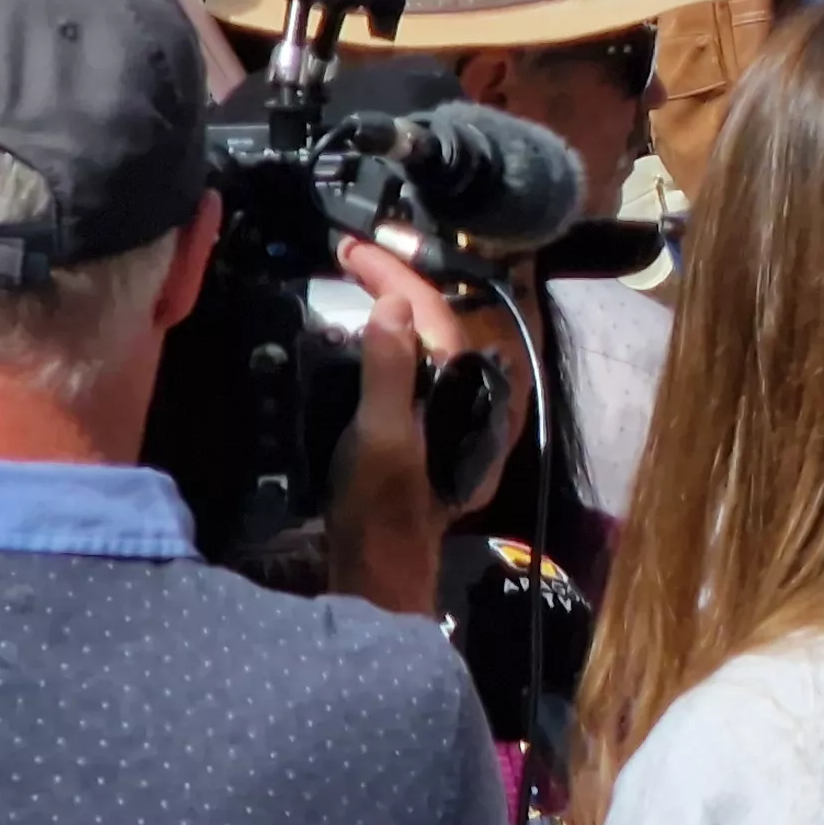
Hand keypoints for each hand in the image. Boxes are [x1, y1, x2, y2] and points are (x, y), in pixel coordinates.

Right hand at [323, 238, 479, 616]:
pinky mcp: (428, 433)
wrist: (381, 575)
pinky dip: (391, 342)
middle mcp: (471, 402)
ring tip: (358, 279)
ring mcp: (451, 418)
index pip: (437, 316)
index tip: (352, 250)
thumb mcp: (381, 438)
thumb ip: (392, 372)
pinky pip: (415, 369)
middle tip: (352, 254)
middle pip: (440, 324)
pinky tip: (368, 334)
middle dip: (400, 282)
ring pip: (430, 345)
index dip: (396, 276)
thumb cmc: (381, 510)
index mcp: (468, 397)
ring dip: (397, 308)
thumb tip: (396, 306)